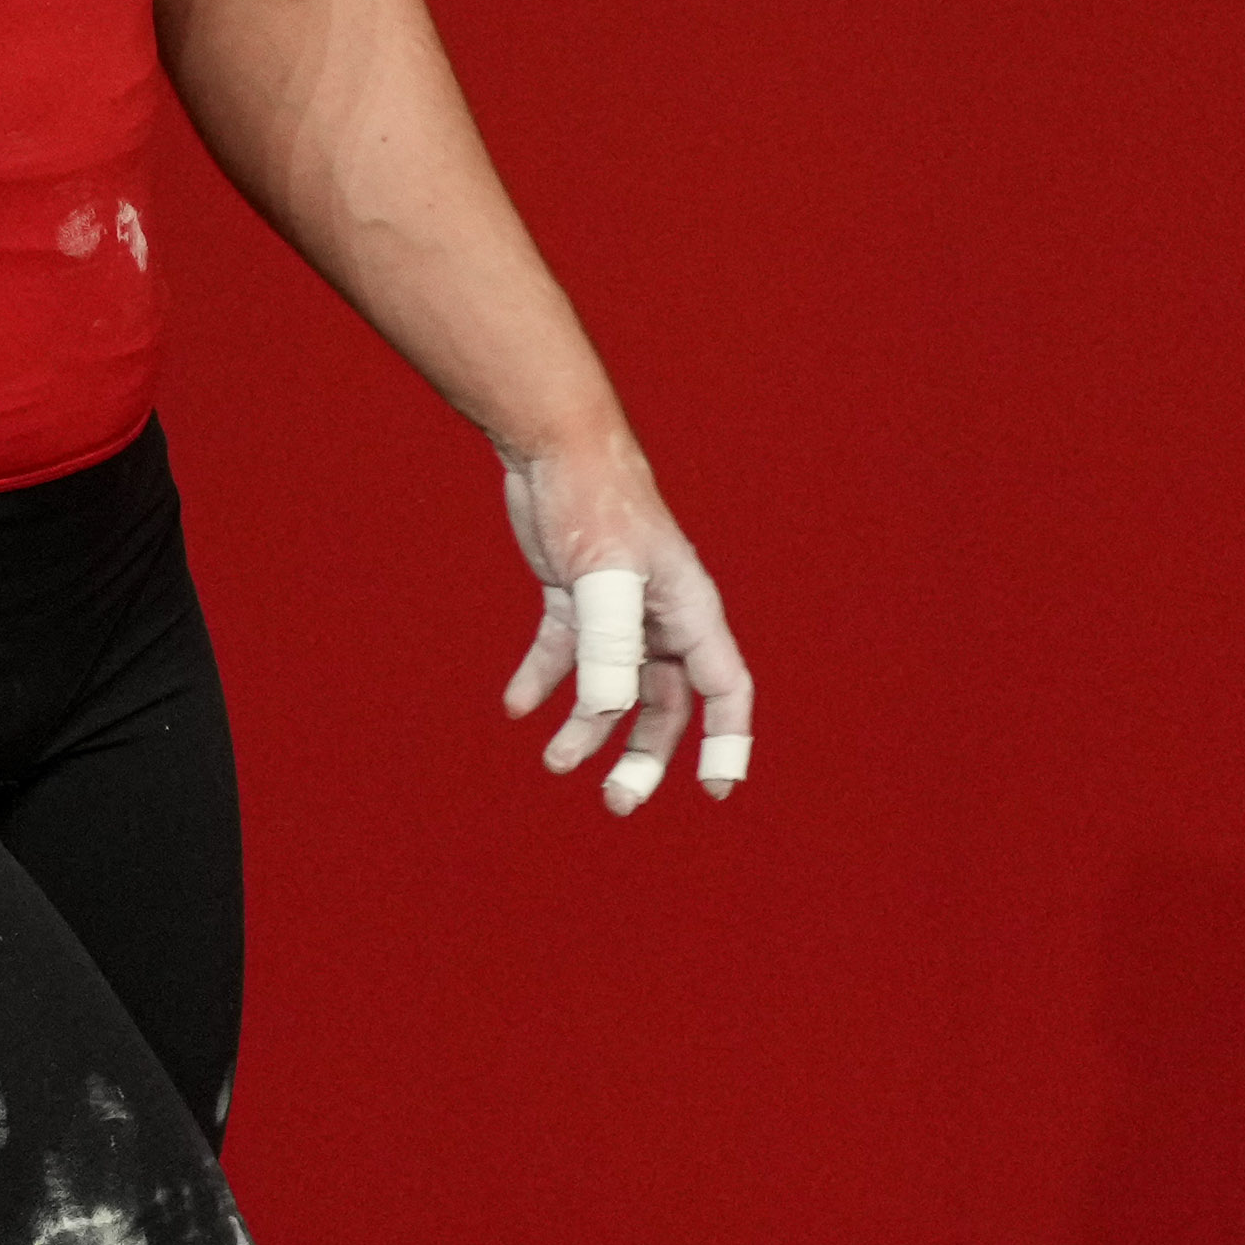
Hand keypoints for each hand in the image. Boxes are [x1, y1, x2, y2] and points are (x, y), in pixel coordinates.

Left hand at [500, 433, 755, 812]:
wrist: (552, 441)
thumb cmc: (593, 499)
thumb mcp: (603, 576)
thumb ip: (610, 646)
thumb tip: (607, 711)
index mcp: (689, 611)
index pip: (726, 690)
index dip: (727, 744)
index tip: (714, 793)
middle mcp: (662, 617)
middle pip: (666, 706)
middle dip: (644, 758)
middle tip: (616, 803)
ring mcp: (619, 609)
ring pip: (615, 689)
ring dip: (588, 729)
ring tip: (554, 762)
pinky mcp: (577, 596)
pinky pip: (565, 654)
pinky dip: (544, 682)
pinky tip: (517, 707)